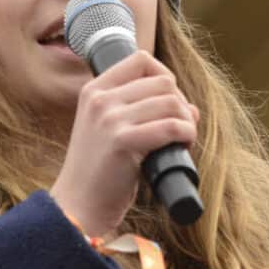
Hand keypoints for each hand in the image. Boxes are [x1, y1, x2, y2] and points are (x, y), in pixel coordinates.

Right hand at [50, 51, 198, 235]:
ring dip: (186, 123)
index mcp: (94, 91)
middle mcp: (100, 99)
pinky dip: (186, 135)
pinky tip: (183, 147)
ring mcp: (109, 119)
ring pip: (172, 103)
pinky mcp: (122, 141)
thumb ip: (145, 113)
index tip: (169, 104)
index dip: (165, 78)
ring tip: (182, 141)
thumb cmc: (101, 173)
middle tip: (179, 130)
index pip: (141, 60)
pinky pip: (171, 127)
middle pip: (163, 82)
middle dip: (180, 105)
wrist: (78, 208)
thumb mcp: (113, 132)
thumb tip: (190, 107)